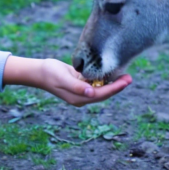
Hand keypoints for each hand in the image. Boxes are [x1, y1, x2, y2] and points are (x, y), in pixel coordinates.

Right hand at [3, 56, 131, 106]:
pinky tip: (111, 74)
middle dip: (117, 86)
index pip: (101, 94)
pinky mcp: (80, 85)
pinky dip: (104, 80)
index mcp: (78, 98)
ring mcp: (81, 92)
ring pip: (101, 89)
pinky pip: (96, 84)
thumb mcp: (63, 78)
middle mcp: (81, 97)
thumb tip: (90, 93)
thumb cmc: (50, 73)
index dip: (114, 88)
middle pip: (103, 94)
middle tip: (130, 78)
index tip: (125, 81)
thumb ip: (76, 86)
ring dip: (113, 83)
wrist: (39, 72)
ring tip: (125, 76)